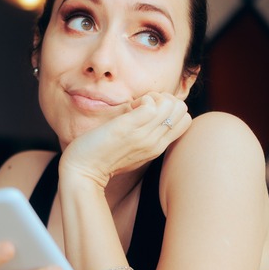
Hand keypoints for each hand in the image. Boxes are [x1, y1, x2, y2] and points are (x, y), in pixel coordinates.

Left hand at [60, 92, 190, 186]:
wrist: (83, 172)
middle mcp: (155, 143)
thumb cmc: (103, 158)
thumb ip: (145, 137)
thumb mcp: (133, 150)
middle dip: (166, 99)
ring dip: (154, 97)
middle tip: (143, 105)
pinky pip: (151, 105)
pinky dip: (142, 100)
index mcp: (158, 148)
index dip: (171, 108)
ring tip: (136, 105)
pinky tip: (129, 107)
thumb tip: (150, 114)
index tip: (150, 110)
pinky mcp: (128, 128)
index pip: (186, 120)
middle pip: (182, 110)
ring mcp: (143, 136)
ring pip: (171, 105)